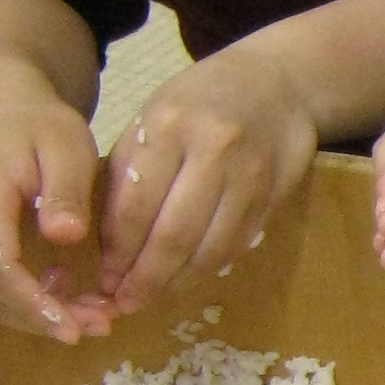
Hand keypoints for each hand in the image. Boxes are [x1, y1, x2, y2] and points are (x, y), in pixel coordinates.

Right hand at [0, 57, 113, 342]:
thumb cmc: (38, 122)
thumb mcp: (67, 146)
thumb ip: (66, 192)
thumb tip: (66, 237)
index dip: (35, 306)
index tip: (76, 330)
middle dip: (41, 319)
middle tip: (100, 326)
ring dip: (35, 314)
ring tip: (91, 314)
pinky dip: (23, 298)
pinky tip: (63, 287)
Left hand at [95, 42, 320, 320]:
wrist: (280, 83)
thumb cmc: (200, 102)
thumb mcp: (154, 119)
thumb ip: (130, 172)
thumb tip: (107, 243)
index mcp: (168, 126)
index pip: (135, 206)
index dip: (118, 252)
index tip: (104, 278)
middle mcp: (212, 150)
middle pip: (173, 234)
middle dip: (145, 277)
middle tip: (125, 302)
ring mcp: (250, 175)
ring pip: (210, 247)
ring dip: (178, 281)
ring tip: (153, 298)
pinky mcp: (275, 195)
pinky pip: (237, 244)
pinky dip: (209, 267)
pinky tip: (188, 277)